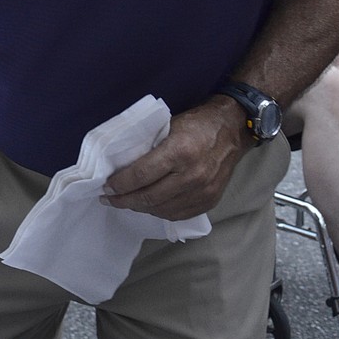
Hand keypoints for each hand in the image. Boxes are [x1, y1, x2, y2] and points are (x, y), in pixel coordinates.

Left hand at [102, 98, 249, 220]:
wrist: (233, 129)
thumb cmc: (197, 124)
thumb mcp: (168, 126)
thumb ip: (149, 147)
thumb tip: (121, 165)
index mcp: (179, 152)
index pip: (141, 175)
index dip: (120, 184)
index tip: (106, 187)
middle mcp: (192, 175)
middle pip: (149, 197)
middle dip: (124, 200)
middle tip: (108, 199)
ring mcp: (203, 191)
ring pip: (162, 210)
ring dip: (140, 208)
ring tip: (126, 202)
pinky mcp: (210, 201)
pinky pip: (178, 214)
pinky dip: (160, 212)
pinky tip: (149, 206)